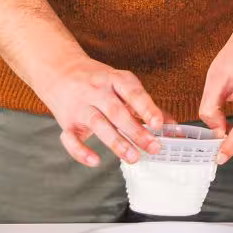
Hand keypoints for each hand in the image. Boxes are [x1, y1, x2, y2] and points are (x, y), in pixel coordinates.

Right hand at [30, 56, 164, 167]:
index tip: (159, 124)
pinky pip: (70, 138)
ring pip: (98, 124)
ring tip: (134, 158)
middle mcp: (97, 91)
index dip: (146, 108)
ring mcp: (80, 107)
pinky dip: (81, 151)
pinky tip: (96, 161)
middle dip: (136, 131)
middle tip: (153, 147)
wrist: (59, 71)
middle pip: (117, 112)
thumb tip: (173, 127)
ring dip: (116, 142)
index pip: (132, 93)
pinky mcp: (66, 122)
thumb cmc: (99, 81)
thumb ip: (146, 105)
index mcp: (115, 79)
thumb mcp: (122, 84)